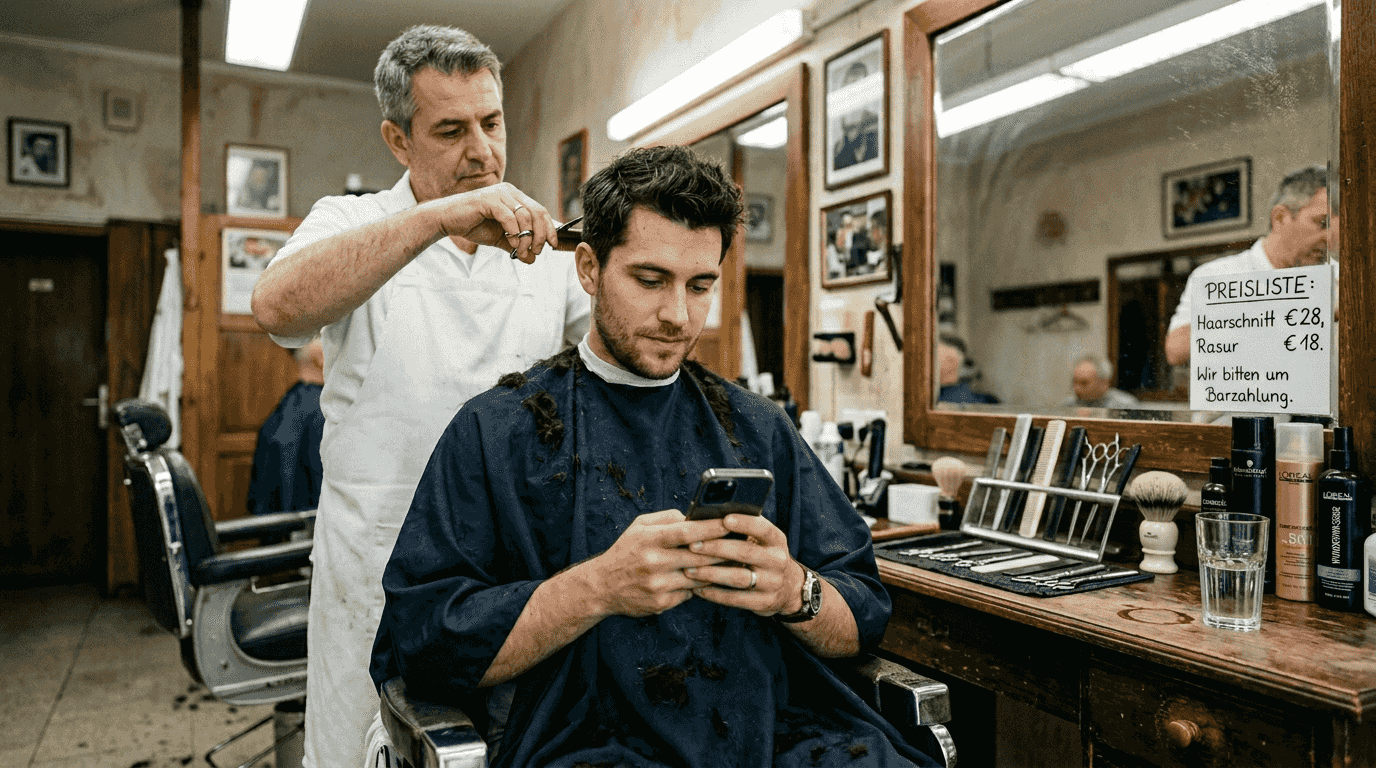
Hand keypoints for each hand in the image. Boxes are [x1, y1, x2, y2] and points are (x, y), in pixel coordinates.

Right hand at [417, 182, 557, 262]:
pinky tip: (511, 242)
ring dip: (526, 237)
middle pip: (537, 212)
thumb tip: (533, 259)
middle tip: (537, 251)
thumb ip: (517, 246)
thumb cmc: (473, 226)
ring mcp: (499, 194)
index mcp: (515, 197)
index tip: (553, 246)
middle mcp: (510, 192)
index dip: (550, 229)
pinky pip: (509, 217)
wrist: (447, 221)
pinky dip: (513, 232)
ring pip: (525, 216)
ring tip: (521, 250)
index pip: (540, 211)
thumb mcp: (500, 239)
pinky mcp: (489, 200)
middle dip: (541, 235)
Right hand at [584, 510, 730, 617]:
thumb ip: (667, 518)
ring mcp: (658, 585)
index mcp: (649, 539)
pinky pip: (690, 593)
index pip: (687, 532)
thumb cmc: (626, 550)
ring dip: (718, 570)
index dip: (711, 527)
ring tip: (735, 562)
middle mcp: (654, 563)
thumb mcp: (639, 526)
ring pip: (699, 577)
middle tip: (743, 544)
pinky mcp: (661, 603)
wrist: (602, 586)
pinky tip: (710, 579)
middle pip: (699, 557)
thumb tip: (695, 516)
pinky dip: (700, 585)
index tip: (731, 522)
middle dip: (723, 551)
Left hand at [685, 514, 803, 616]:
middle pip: (746, 552)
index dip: (744, 523)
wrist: (788, 588)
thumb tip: (710, 516)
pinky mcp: (764, 602)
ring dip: (711, 573)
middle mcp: (777, 560)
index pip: (763, 528)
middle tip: (692, 545)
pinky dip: (714, 594)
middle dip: (717, 548)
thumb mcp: (762, 541)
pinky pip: (736, 599)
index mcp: (776, 540)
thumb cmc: (763, 556)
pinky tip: (697, 588)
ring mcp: (772, 583)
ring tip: (689, 570)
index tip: (724, 519)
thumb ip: (743, 530)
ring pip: (739, 578)